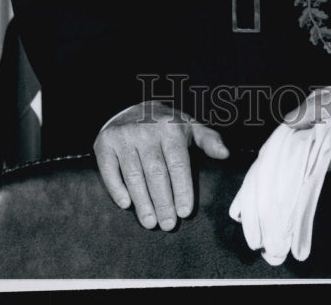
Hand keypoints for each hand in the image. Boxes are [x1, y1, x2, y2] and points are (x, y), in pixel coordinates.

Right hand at [93, 100, 228, 230]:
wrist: (130, 106)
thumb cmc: (166, 124)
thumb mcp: (189, 126)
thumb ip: (209, 140)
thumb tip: (225, 154)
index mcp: (170, 127)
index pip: (178, 163)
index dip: (182, 189)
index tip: (185, 212)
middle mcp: (146, 130)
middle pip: (156, 173)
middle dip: (163, 202)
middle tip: (168, 224)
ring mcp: (124, 136)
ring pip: (134, 175)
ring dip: (143, 202)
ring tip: (151, 223)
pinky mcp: (105, 143)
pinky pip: (109, 170)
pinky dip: (116, 188)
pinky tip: (126, 204)